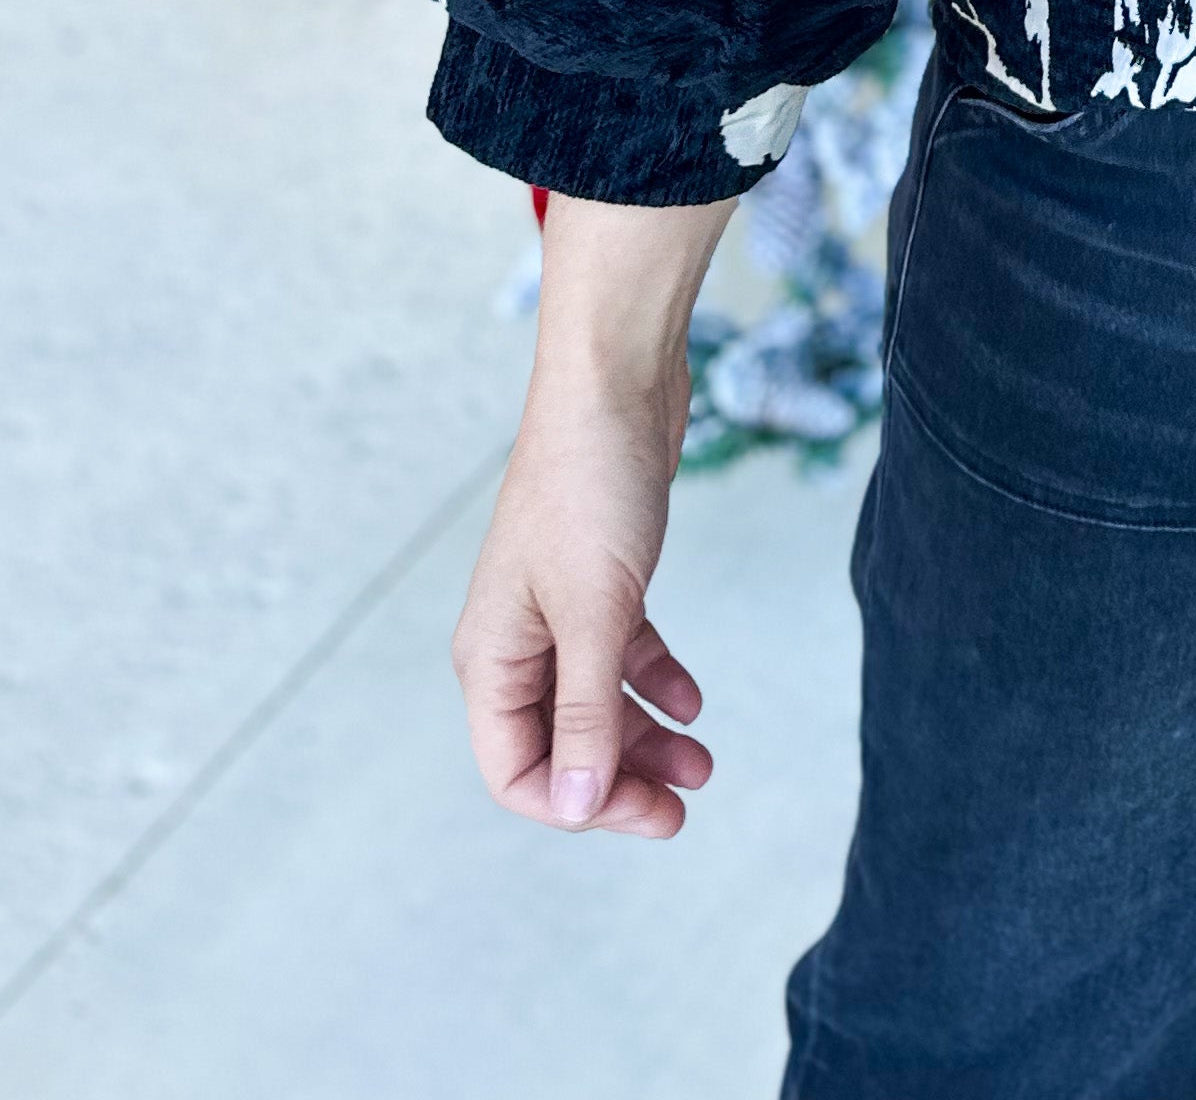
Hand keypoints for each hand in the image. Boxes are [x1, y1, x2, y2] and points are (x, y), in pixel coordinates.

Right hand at [453, 196, 730, 838]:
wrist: (618, 380)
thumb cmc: (591, 487)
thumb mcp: (595, 612)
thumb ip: (585, 714)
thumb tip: (575, 808)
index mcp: (491, 657)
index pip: (518, 771)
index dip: (581, 807)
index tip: (652, 814)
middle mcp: (515, 641)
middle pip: (560, 745)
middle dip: (621, 781)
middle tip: (687, 803)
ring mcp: (556, 609)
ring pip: (596, 702)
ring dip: (645, 737)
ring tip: (704, 761)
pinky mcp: (598, 578)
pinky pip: (620, 653)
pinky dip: (654, 679)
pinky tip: (693, 700)